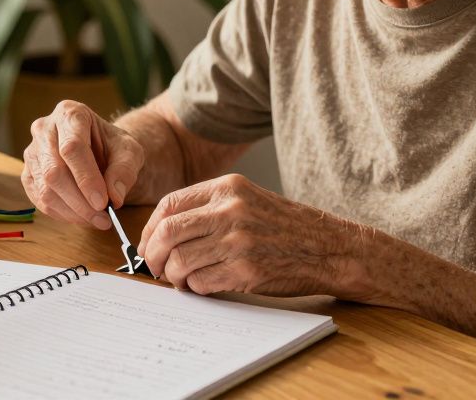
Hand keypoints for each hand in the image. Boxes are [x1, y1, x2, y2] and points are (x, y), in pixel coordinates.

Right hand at [20, 100, 145, 230]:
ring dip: (73, 211)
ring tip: (97, 219)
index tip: (103, 202)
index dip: (86, 178)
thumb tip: (114, 197)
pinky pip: (40, 200)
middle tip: (103, 218)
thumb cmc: (112, 146)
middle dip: (80, 201)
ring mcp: (32, 152)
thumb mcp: (129, 151)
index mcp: (70, 114)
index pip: (72, 147)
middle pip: (54, 171)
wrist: (99, 150)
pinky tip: (82, 216)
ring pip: (45, 189)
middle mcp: (44, 129)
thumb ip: (125, 170)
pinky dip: (63, 214)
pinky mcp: (28, 174)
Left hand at [137, 174, 376, 297]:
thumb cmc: (285, 227)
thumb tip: (161, 232)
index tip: (148, 244)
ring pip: (179, 261)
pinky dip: (195, 287)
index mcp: (227, 188)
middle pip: (167, 232)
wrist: (328, 248)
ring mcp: (238, 240)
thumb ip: (208, 208)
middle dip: (152, 254)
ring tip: (181, 279)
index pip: (169, 205)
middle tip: (154, 267)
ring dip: (173, 275)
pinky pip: (201, 282)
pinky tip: (202, 285)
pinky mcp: (246, 269)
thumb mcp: (247, 200)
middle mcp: (230, 210)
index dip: (150, 229)